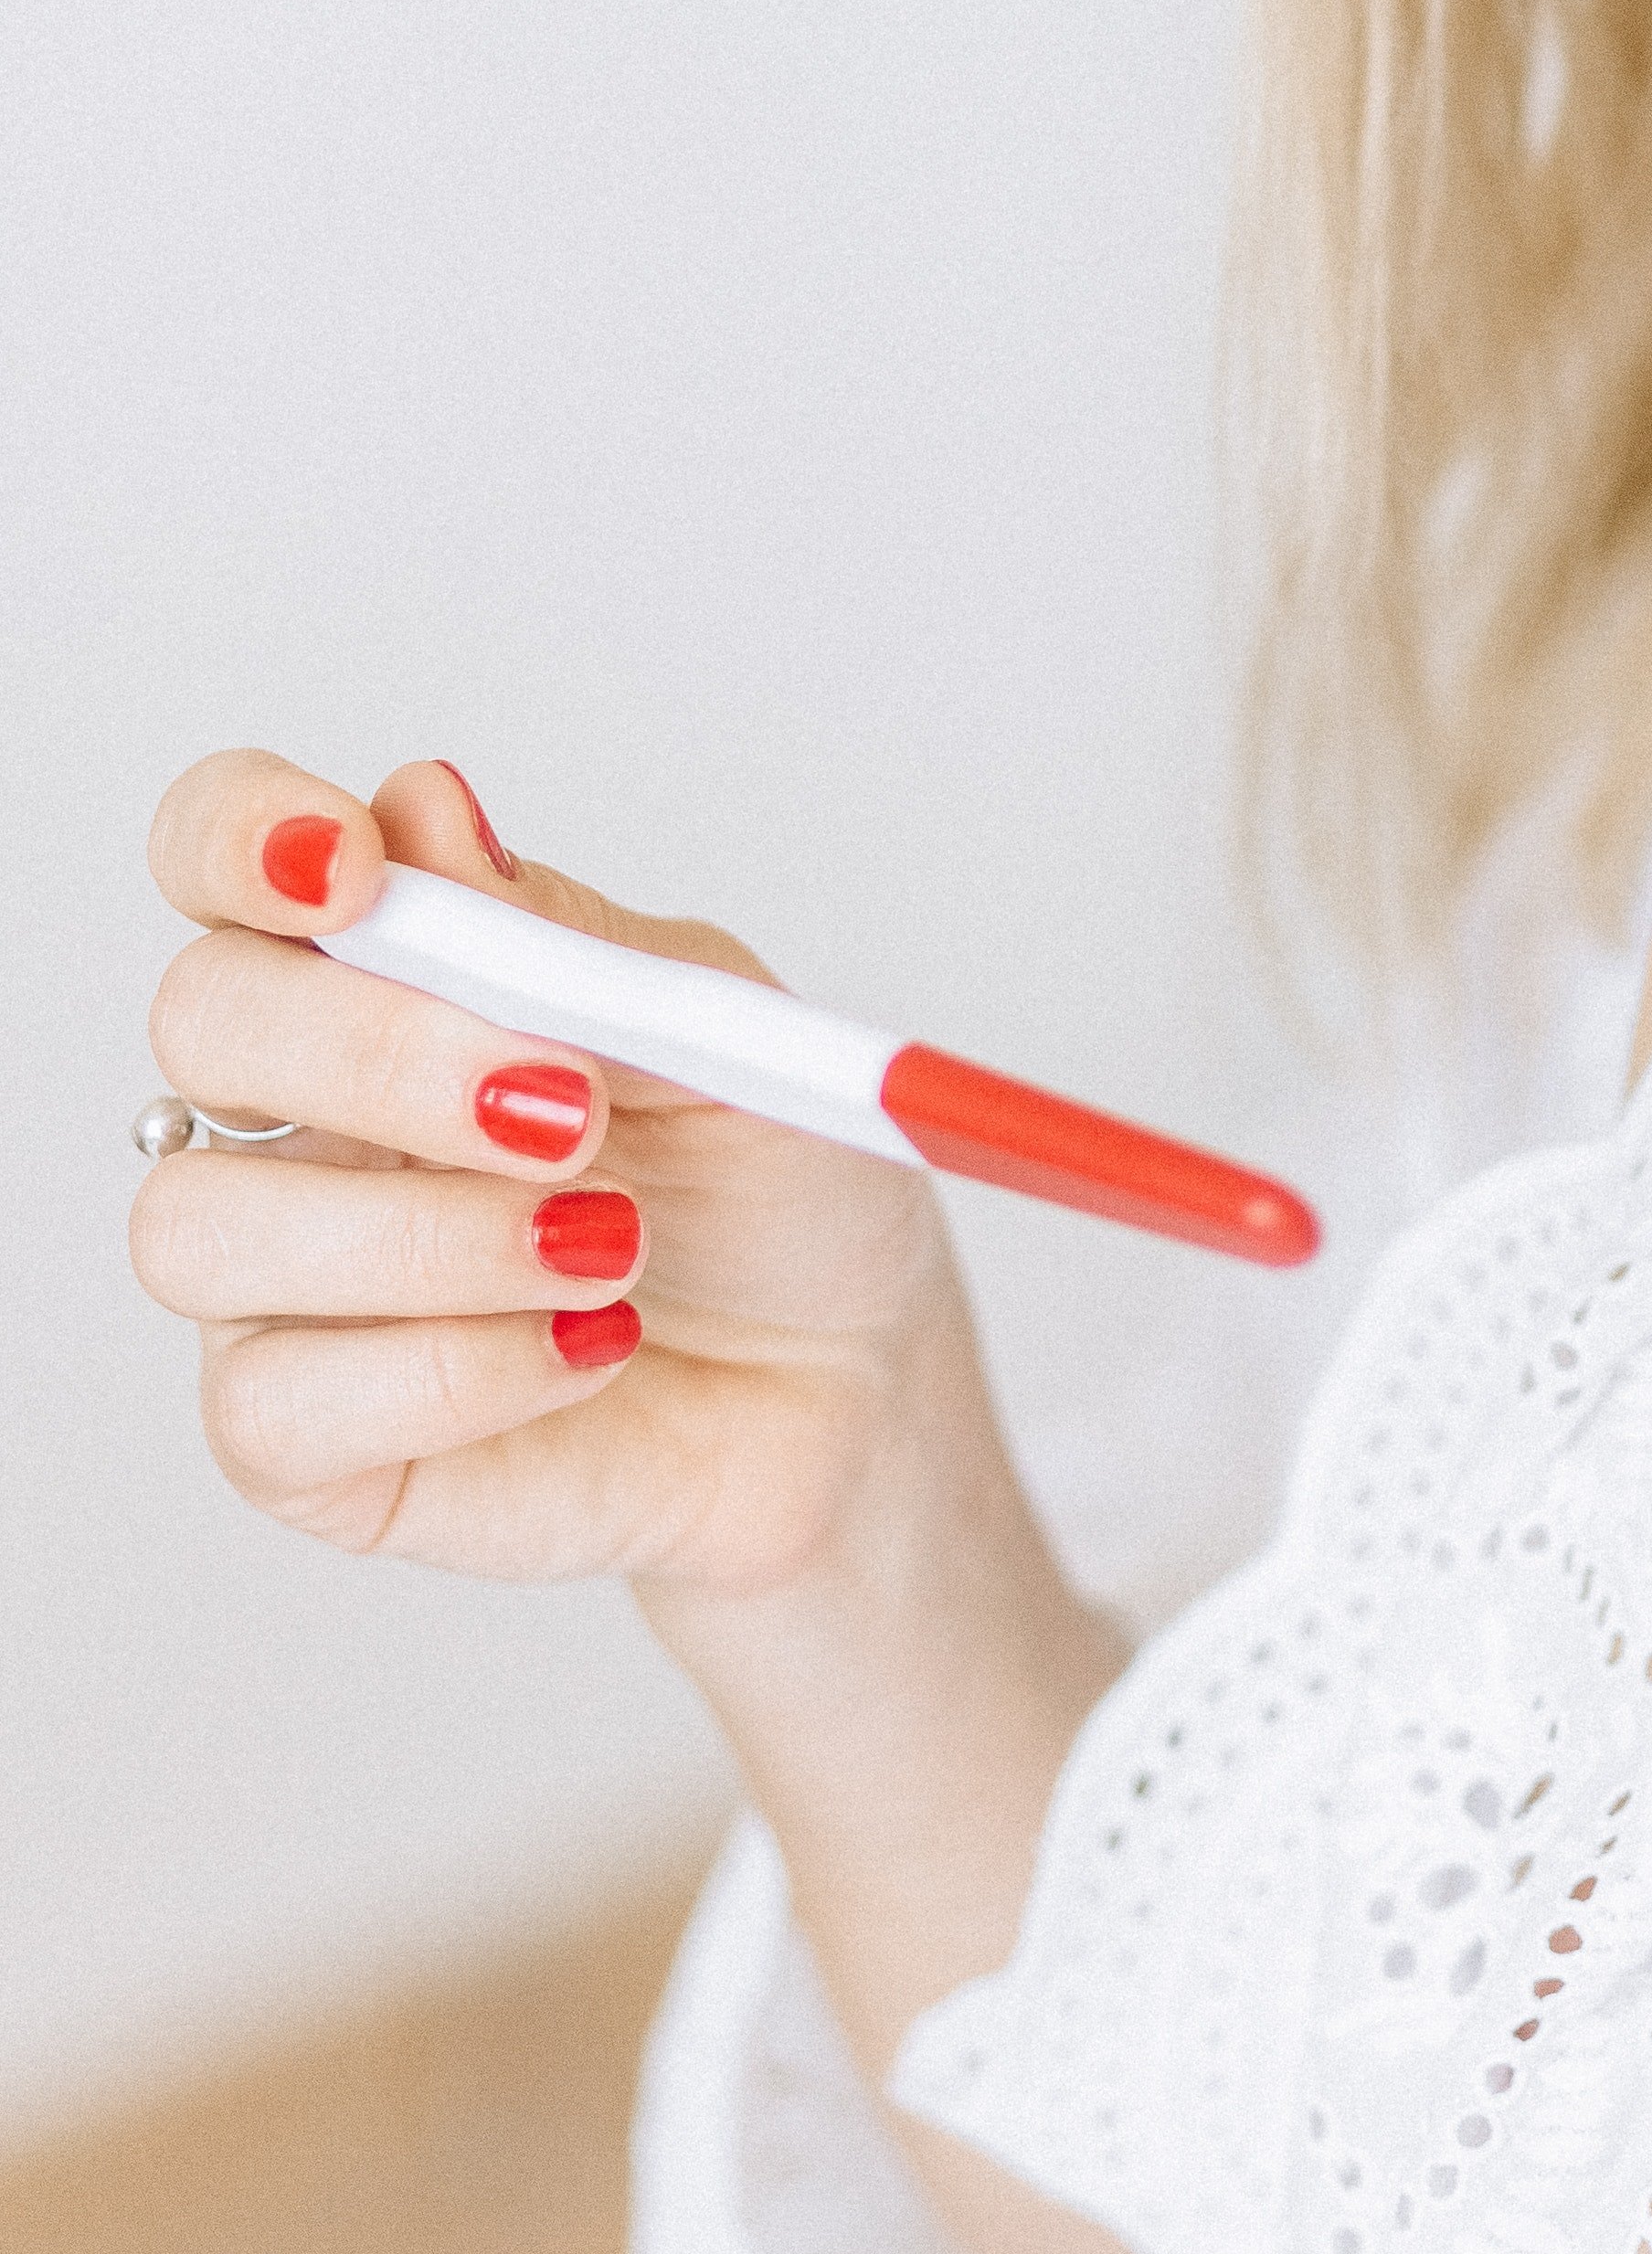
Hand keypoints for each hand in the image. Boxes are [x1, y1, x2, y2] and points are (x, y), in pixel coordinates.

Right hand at [135, 748, 954, 1592]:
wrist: (851, 1381)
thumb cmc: (772, 1187)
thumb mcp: (713, 1031)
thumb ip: (558, 938)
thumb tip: (427, 811)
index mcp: (380, 971)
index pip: (218, 853)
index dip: (239, 834)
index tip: (352, 867)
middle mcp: (297, 1110)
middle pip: (201, 1020)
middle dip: (376, 1052)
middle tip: (565, 1106)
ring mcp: (278, 1279)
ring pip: (198, 1227)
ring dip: (428, 1234)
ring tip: (610, 1240)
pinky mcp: (301, 1442)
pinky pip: (271, 1405)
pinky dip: (458, 1371)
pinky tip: (586, 1348)